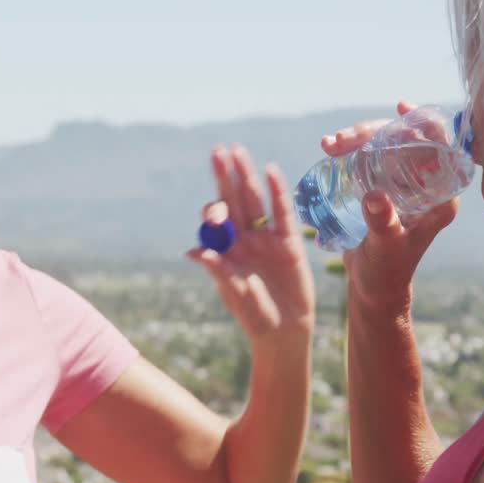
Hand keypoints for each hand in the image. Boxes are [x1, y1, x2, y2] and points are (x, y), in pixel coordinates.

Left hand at [188, 144, 314, 343]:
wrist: (285, 332)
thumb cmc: (255, 316)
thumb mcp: (235, 295)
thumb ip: (218, 272)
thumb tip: (194, 251)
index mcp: (226, 250)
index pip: (215, 222)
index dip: (212, 211)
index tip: (213, 212)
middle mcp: (244, 239)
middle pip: (233, 201)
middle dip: (225, 177)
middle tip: (217, 150)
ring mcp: (266, 238)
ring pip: (255, 201)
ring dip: (246, 177)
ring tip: (238, 151)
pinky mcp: (289, 243)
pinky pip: (283, 213)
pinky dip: (278, 192)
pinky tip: (272, 171)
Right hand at [321, 102, 457, 309]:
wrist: (372, 288)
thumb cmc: (386, 272)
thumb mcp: (386, 248)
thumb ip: (383, 224)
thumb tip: (373, 196)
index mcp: (440, 197)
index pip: (441, 148)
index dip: (426, 123)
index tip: (402, 111)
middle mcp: (425, 186)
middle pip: (405, 141)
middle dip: (373, 131)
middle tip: (343, 139)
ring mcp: (401, 185)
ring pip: (384, 146)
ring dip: (357, 138)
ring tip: (329, 144)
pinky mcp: (381, 187)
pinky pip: (368, 157)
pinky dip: (349, 149)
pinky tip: (330, 147)